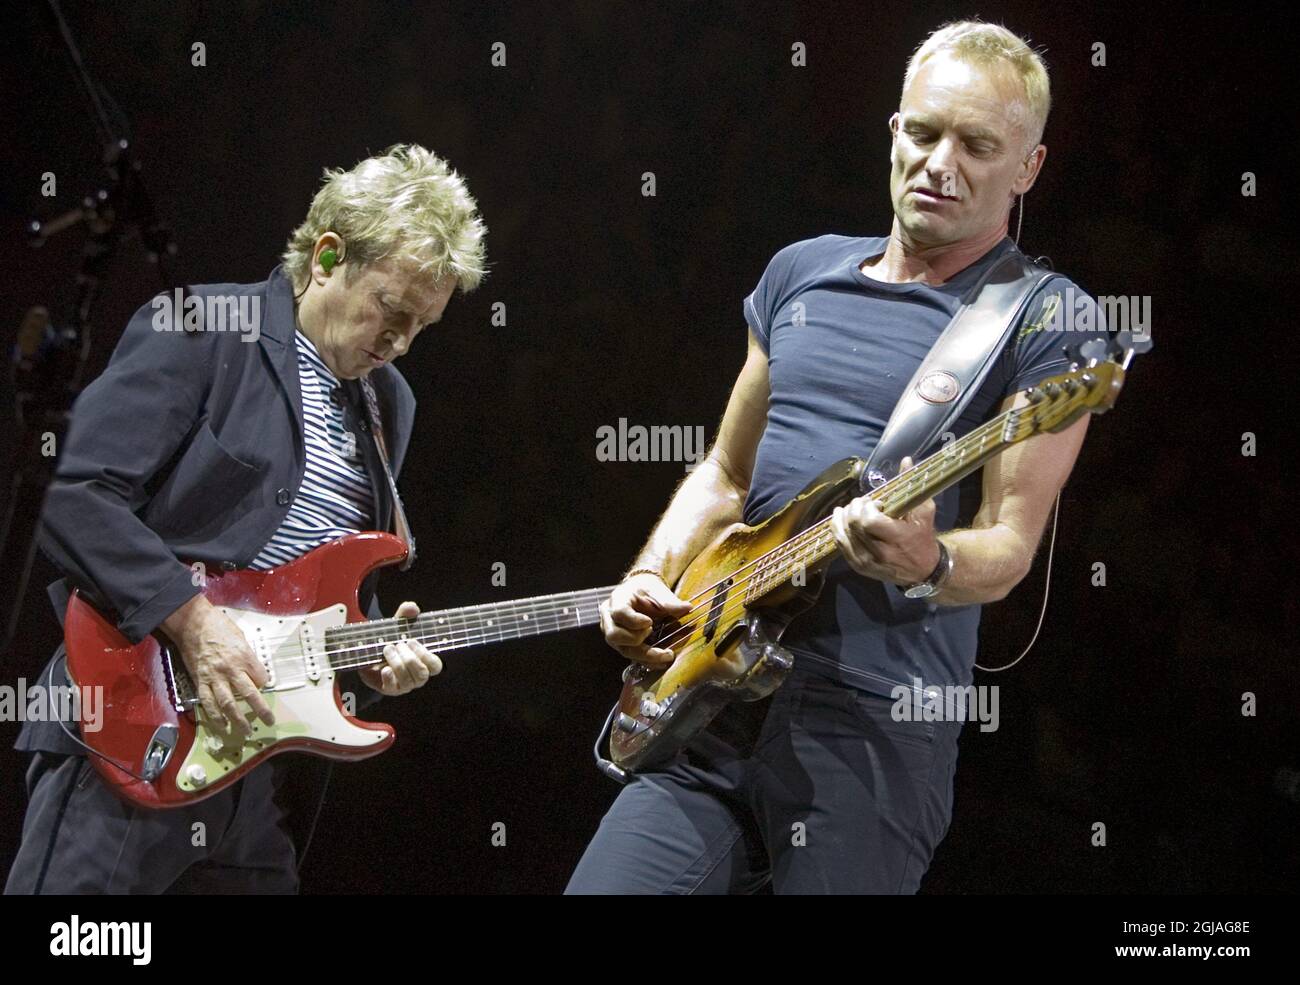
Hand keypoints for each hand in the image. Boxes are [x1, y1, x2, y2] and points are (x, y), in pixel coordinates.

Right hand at [164, 595, 274, 736]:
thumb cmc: (217, 626)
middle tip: (268, 720)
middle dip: (260, 710)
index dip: (264, 683)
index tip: (262, 685)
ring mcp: (214, 677)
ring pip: (227, 703)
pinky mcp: (199, 681)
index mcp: (244, 656)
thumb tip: (253, 670)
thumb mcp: (241, 637)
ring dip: (237, 719)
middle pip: (249, 694)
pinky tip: (221, 725)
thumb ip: (247, 656)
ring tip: (245, 731)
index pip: (261, 678)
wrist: (192, 623)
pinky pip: (208, 702)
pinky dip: (215, 716)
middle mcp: (230, 669)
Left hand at [358, 600, 442, 694]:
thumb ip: (405, 615)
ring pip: (408, 681)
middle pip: (422, 674)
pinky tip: (384, 669)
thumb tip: (413, 607)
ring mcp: (404, 684)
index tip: (412, 641)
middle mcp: (416, 676)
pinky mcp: (390, 689)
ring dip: (397, 663)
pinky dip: (389, 678)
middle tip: (398, 644)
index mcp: (423, 662)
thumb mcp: (396, 626)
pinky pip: (393, 688)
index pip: (435, 666)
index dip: (427, 656)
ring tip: (387, 650)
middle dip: (410, 659)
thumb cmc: (388, 641)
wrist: (367, 654)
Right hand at [599, 572, 691, 666]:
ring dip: (644, 655)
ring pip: (623, 650)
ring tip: (664, 653)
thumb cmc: (646, 589)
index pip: (619, 613)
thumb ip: (669, 601)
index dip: (634, 621)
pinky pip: (631, 656)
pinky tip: (661, 662)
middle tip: (652, 632)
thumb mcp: (656, 591)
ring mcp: (613, 633)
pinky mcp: (621, 644)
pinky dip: (647, 661)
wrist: (640, 592)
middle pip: (615, 636)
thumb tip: (687, 608)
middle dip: (636, 640)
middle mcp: (609, 618)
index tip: (650, 622)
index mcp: (617, 600)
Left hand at [829, 457, 940, 585]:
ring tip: (848, 508)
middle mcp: (881, 553)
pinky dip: (838, 530)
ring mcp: (867, 562)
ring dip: (842, 517)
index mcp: (898, 538)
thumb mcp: (924, 511)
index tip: (876, 502)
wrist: (924, 569)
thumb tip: (905, 460)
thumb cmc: (924, 537)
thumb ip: (912, 486)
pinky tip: (839, 520)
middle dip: (854, 508)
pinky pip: (841, 545)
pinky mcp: (859, 567)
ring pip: (843, 535)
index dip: (867, 507)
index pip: (868, 521)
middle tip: (862, 503)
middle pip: (854, 525)